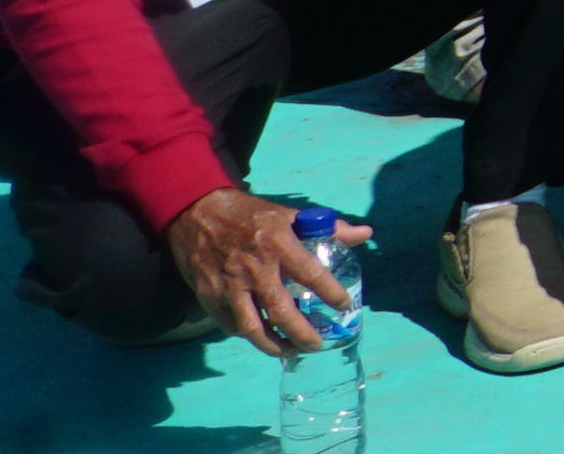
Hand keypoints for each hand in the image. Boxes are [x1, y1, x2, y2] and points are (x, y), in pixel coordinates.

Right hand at [162, 188, 352, 360]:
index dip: (331, 293)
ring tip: (290, 351)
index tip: (344, 307)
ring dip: (272, 345)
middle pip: (281, 311)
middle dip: (301, 333)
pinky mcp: (208, 295)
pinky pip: (230, 324)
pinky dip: (247, 335)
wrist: (197, 212)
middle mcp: (255, 269)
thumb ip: (328, 228)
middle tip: (316, 344)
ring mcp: (228, 286)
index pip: (311, 274)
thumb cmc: (250, 215)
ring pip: (252, 327)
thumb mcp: (289, 215)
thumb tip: (365, 233)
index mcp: (278, 244)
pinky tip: (261, 337)